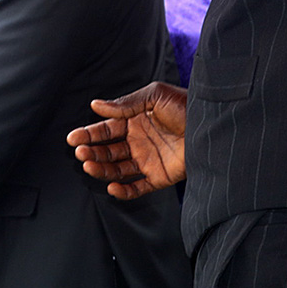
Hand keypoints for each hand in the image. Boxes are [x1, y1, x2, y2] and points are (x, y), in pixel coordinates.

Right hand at [66, 82, 187, 199]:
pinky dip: (124, 191)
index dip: (88, 134)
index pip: (105, 129)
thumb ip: (125, 104)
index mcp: (133, 120)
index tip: (73, 138)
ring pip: (117, 169)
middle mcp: (137, 141)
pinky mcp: (159, 177)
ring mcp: (147, 160)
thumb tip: (96, 105)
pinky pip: (138, 187)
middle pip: (107, 150)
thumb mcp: (155, 96)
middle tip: (80, 153)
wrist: (213, 126)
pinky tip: (112, 187)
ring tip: (89, 166)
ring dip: (102, 169)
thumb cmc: (187, 106)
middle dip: (92, 152)